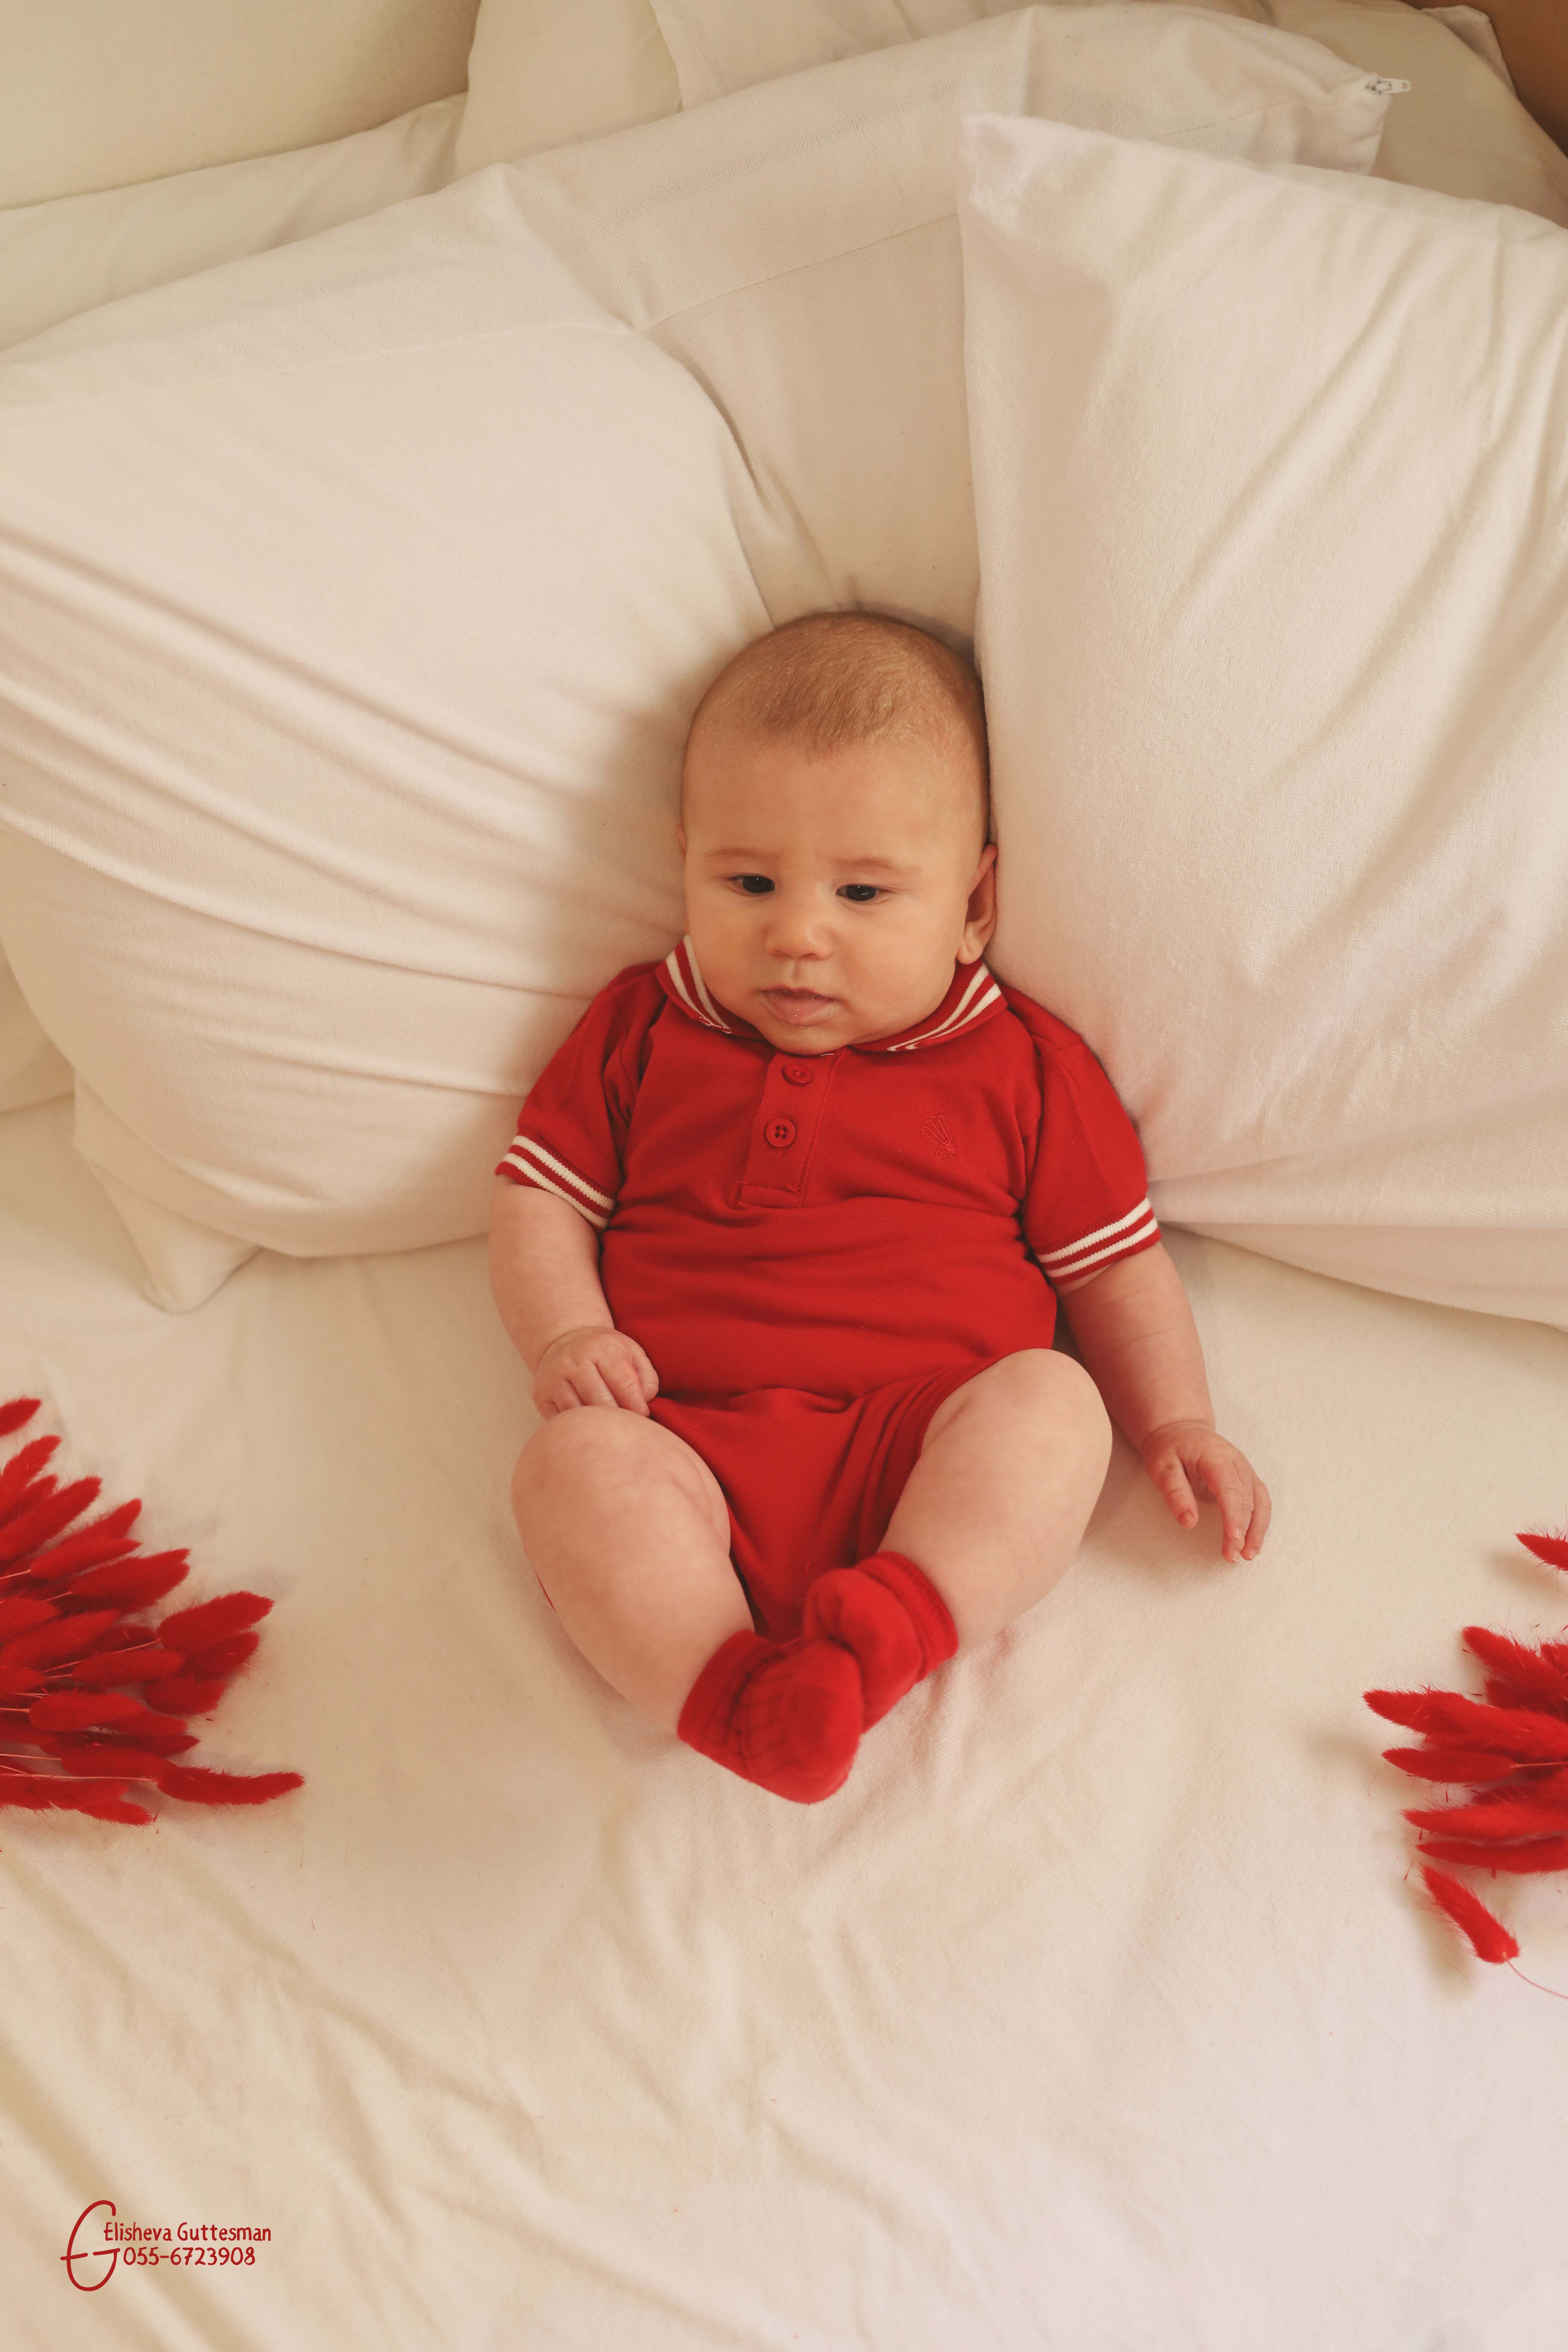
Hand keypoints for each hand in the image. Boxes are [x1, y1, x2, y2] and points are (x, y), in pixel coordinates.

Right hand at [533, 1325, 658, 1418]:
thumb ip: (646, 1377)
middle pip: (601, 1402)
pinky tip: (587, 1425)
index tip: (643, 1417)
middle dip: (618, 1418)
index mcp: (601, 1349)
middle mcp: (574, 1361)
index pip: (625, 1384)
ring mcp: (553, 1379)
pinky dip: (576, 1427)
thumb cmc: (605, 1353)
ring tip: (608, 1428)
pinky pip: (561, 1421)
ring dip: (597, 1425)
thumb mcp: (631, 1353)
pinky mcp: (540, 1395)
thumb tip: (644, 1402)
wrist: (564, 1341)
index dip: (638, 1407)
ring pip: (579, 1414)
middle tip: (626, 1426)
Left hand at [1140, 1420, 1269, 1562]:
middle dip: (1243, 1530)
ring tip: (1248, 1555)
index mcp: (1216, 1456)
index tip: (1233, 1540)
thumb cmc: (1170, 1447)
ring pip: (1260, 1501)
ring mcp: (1245, 1469)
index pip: (1230, 1489)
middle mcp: (1237, 1462)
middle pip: (1247, 1499)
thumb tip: (1189, 1522)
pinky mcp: (1247, 1478)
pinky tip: (1253, 1541)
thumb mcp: (1162, 1466)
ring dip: (1258, 1529)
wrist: (1182, 1429)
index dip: (1234, 1516)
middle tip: (1232, 1556)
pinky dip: (1260, 1521)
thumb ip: (1175, 1492)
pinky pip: (1260, 1500)